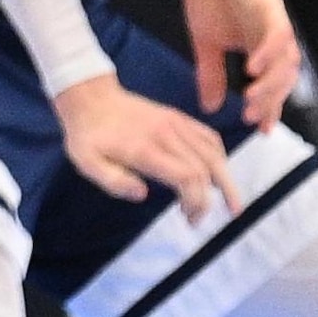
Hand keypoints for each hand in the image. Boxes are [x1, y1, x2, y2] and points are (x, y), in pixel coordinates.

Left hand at [53, 73, 235, 218]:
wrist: (90, 97)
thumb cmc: (87, 135)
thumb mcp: (87, 162)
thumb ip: (113, 181)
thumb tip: (143, 194)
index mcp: (145, 148)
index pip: (187, 176)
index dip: (196, 201)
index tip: (189, 218)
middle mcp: (167, 134)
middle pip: (204, 168)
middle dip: (208, 198)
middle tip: (198, 219)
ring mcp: (175, 122)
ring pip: (213, 152)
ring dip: (225, 179)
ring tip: (230, 203)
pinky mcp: (177, 117)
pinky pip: (208, 136)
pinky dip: (219, 157)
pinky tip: (218, 173)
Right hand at [181, 0, 304, 126]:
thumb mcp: (205, 42)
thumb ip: (211, 74)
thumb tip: (210, 107)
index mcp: (261, 46)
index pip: (273, 83)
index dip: (271, 107)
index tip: (262, 130)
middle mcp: (274, 36)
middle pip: (285, 75)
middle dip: (271, 99)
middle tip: (253, 116)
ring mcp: (274, 19)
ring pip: (287, 57)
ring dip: (273, 81)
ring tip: (253, 98)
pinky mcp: (268, 2)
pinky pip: (277, 31)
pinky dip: (268, 51)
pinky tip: (253, 68)